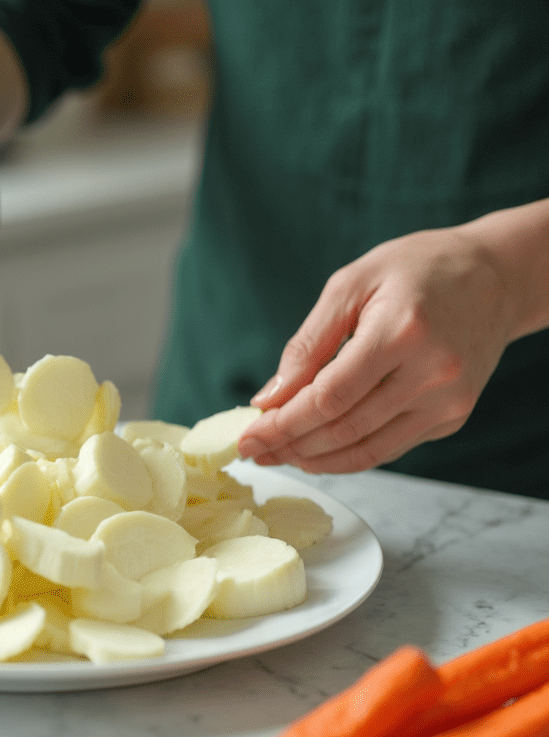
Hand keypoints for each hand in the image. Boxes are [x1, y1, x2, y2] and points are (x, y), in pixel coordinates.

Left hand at [238, 226, 520, 473]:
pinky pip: (389, 448)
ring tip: (276, 455)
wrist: (495, 277)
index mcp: (402, 332)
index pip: (331, 396)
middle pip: (345, 428)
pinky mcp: (453, 417)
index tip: (248, 435)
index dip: (284, 423)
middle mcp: (432, 373)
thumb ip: (308, 344)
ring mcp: (448, 401)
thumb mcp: (351, 284)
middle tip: (252, 450)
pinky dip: (347, 456)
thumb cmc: (417, 269)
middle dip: (290, 445)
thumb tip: (269, 398)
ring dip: (314, 459)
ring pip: (367, 449)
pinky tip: (315, 450)